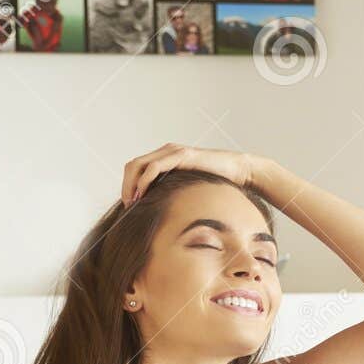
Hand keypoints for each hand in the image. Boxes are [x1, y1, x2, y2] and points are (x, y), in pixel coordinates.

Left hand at [121, 143, 261, 204]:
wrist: (238, 171)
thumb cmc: (215, 183)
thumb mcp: (189, 189)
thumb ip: (175, 193)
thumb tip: (161, 212)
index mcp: (165, 158)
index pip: (136, 168)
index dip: (128, 185)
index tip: (129, 205)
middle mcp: (165, 152)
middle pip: (132, 165)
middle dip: (125, 185)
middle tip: (127, 205)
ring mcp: (172, 152)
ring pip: (138, 165)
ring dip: (131, 184)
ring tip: (132, 202)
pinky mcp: (180, 156)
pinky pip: (154, 167)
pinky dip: (144, 181)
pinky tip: (143, 195)